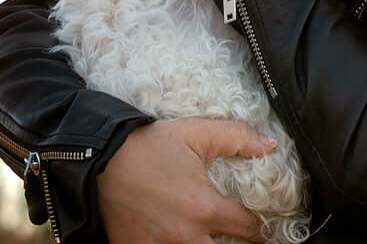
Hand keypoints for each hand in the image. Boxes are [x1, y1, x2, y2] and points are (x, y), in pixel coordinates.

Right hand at [98, 117, 273, 242]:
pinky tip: (172, 238)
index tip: (262, 230)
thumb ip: (235, 138)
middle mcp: (185, 235)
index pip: (247, 228)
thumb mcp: (195, 134)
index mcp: (203, 208)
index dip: (259, 229)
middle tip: (232, 235)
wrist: (98, 158)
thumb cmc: (148, 145)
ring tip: (204, 235)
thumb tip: (268, 145)